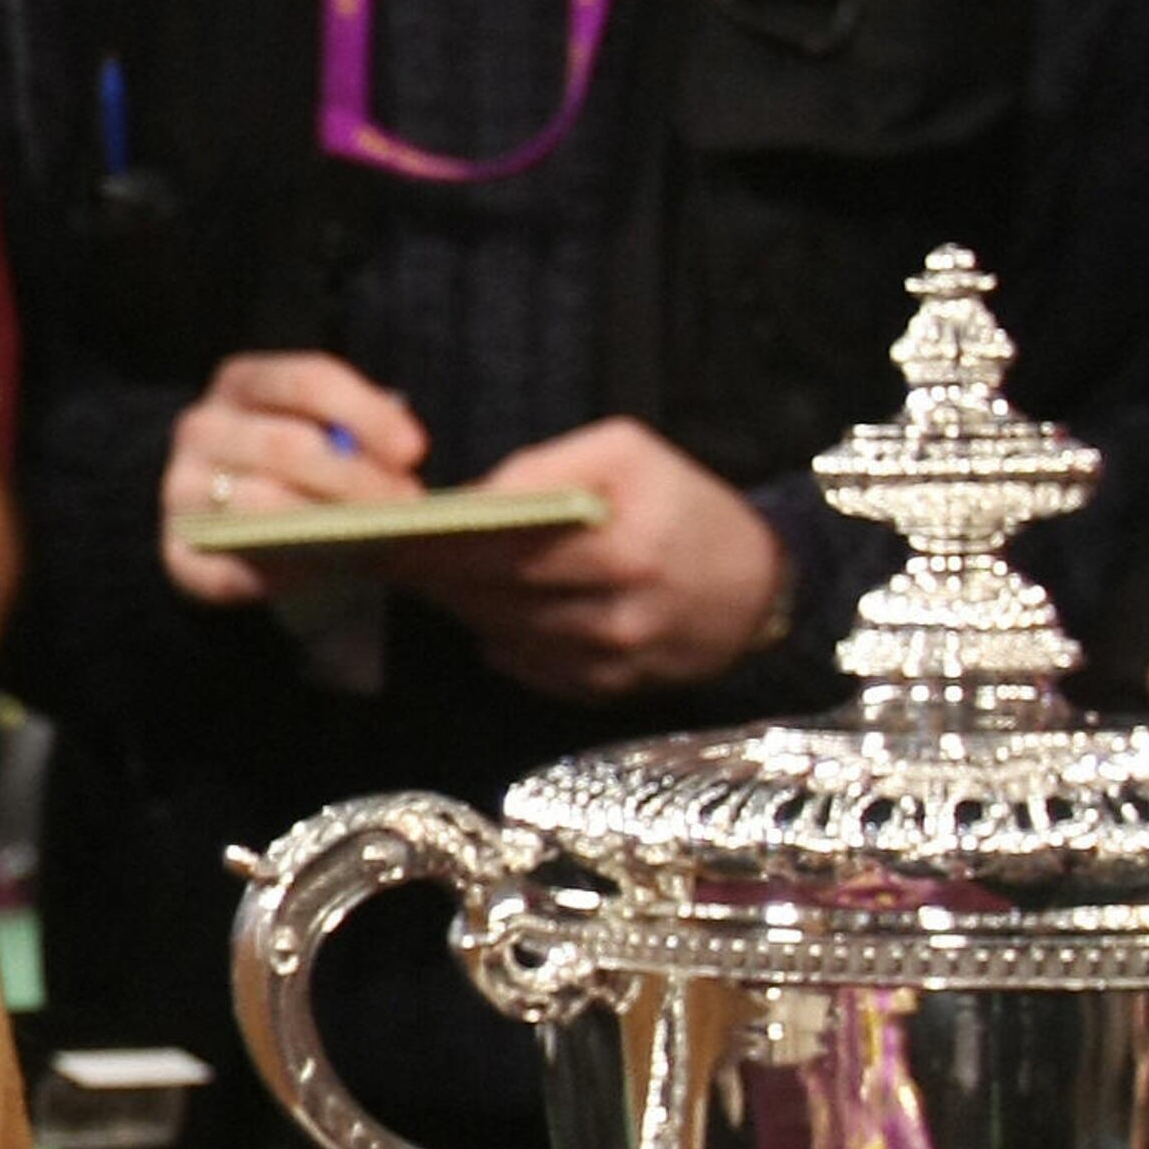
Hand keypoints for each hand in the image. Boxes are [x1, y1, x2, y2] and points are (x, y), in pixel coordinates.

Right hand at [158, 353, 429, 608]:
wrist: (238, 525)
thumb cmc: (302, 472)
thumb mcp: (327, 434)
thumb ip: (361, 436)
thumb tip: (409, 459)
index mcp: (243, 382)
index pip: (308, 381)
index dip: (366, 415)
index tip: (415, 451)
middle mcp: (201, 428)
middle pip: (286, 446)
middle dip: (355, 479)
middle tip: (407, 507)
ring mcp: (180, 491)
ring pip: (258, 506)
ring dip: (324, 527)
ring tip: (375, 540)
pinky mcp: (175, 553)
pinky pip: (228, 571)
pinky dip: (279, 575)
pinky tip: (319, 573)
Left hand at [391, 419, 784, 699]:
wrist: (762, 587)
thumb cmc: (687, 506)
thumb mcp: (631, 454)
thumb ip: (548, 468)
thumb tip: (470, 500)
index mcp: (624, 549)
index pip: (506, 552)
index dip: (440, 547)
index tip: (388, 534)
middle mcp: (614, 618)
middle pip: (494, 600)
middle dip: (436, 578)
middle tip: (387, 555)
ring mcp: (608, 665)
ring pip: (502, 636)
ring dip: (460, 608)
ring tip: (424, 576)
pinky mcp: (603, 693)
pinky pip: (526, 667)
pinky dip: (498, 638)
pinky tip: (482, 609)